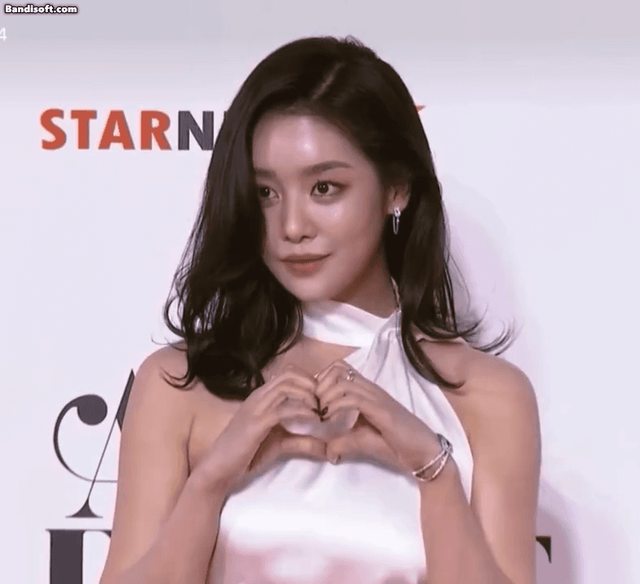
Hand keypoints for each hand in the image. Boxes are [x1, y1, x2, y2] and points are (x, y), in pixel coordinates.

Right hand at [191, 365, 326, 496]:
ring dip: (309, 395)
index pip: (288, 373)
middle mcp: (259, 396)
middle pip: (290, 373)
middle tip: (325, 401)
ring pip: (286, 385)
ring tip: (320, 410)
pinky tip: (313, 420)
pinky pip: (283, 409)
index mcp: (262, 396)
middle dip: (312, 383)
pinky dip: (302, 412)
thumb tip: (327, 447)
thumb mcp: (280, 445)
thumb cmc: (246, 454)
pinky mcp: (256, 423)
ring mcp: (256, 407)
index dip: (310, 381)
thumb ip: (301, 441)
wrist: (218, 469)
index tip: (323, 398)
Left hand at [314, 359, 444, 474]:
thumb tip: (327, 451)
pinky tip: (331, 420)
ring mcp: (378, 398)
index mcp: (367, 392)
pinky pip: (355, 399)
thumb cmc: (397, 446)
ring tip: (322, 415)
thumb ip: (344, 442)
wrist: (425, 454)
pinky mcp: (383, 411)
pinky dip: (337, 407)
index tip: (314, 402)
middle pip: (338, 369)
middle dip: (320, 386)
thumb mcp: (364, 442)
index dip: (321, 380)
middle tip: (315, 408)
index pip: (340, 369)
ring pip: (344, 382)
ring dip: (326, 397)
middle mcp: (372, 390)